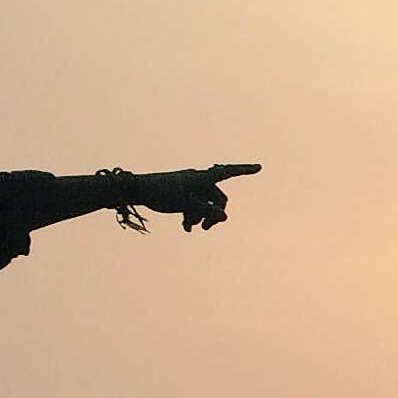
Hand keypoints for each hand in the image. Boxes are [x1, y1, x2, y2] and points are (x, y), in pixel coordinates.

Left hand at [132, 164, 259, 231]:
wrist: (138, 190)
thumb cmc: (163, 194)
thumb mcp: (187, 205)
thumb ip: (208, 212)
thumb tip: (225, 217)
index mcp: (203, 178)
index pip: (229, 172)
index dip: (245, 170)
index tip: (259, 168)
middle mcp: (199, 180)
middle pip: (217, 198)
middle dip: (214, 214)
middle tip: (205, 229)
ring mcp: (191, 186)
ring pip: (205, 204)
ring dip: (201, 217)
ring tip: (189, 228)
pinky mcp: (182, 192)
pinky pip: (195, 204)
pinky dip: (193, 215)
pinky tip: (185, 227)